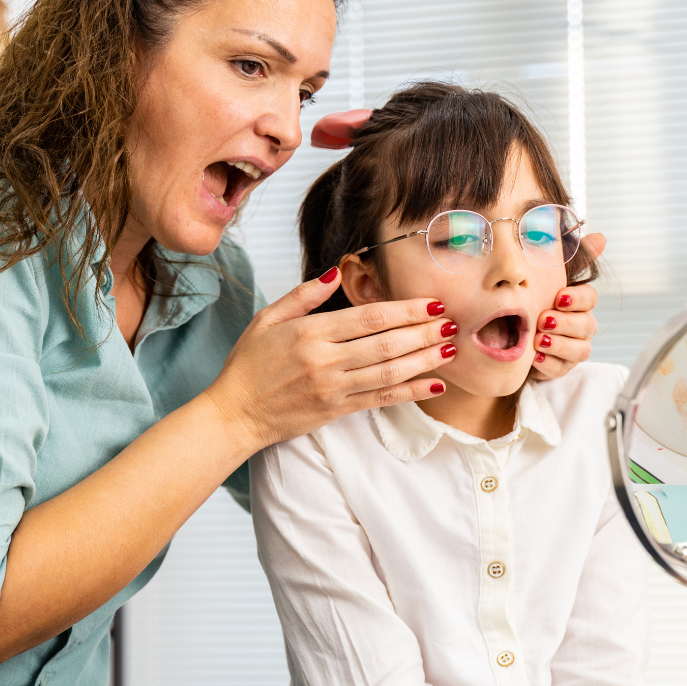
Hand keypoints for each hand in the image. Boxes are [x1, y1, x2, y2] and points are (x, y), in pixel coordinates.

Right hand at [207, 270, 454, 451]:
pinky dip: (410, 392)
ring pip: (389, 372)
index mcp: (310, 332)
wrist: (234, 414)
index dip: (405, 310)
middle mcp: (325, 360)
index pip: (369, 317)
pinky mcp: (337, 411)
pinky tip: (433, 385)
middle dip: (423, 332)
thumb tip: (337, 270)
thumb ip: (304, 294)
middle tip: (452, 323)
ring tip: (450, 349)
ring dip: (424, 360)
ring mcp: (333, 388)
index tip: (432, 303)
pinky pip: (381, 400)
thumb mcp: (267, 319)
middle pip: (386, 344)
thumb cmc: (249, 364)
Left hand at [531, 232, 604, 379]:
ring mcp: (574, 348)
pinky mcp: (562, 367)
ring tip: (538, 340)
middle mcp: (582, 326)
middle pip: (586, 325)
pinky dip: (549, 364)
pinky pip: (561, 368)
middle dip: (565, 323)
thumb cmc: (535, 301)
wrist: (511, 332)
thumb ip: (572, 258)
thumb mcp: (547, 277)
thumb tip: (600, 238)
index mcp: (579, 303)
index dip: (577, 298)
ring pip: (579, 350)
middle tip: (543, 320)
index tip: (558, 297)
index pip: (590, 298)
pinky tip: (535, 358)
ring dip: (558, 344)